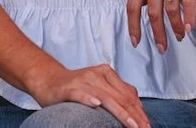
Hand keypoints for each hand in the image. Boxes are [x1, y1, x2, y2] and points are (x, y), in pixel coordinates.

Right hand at [25, 63, 149, 127]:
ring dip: (120, 112)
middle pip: (120, 97)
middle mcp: (97, 75)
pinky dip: (88, 99)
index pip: (128, 94)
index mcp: (107, 73)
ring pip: (105, 97)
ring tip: (131, 125)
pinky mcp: (68, 88)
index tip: (147, 125)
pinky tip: (96, 106)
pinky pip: (80, 94)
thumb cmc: (77, 86)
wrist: (49, 80)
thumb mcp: (100, 86)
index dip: (139, 111)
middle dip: (134, 115)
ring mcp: (83, 81)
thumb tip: (138, 107)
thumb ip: (117, 93)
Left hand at [126, 0, 195, 52]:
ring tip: (180, 37)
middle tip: (162, 48)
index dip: (133, 26)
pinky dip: (190, 17)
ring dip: (175, 28)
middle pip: (152, 12)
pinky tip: (191, 26)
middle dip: (156, 34)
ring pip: (170, 9)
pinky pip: (188, 0)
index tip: (136, 41)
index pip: (133, 4)